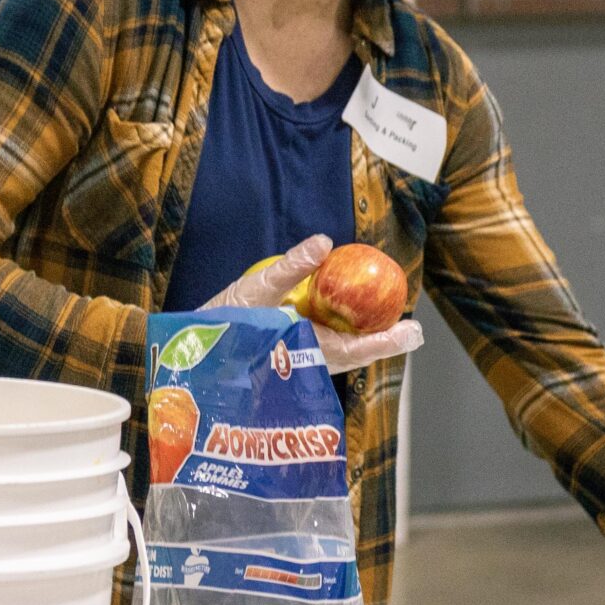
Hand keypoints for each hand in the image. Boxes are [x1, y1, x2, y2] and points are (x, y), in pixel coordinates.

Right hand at [198, 233, 423, 376]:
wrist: (191, 351)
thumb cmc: (220, 321)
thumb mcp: (255, 287)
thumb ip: (291, 266)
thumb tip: (324, 242)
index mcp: (302, 349)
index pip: (354, 349)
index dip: (384, 342)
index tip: (410, 332)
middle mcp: (305, 362)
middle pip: (354, 353)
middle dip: (383, 343)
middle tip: (413, 331)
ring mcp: (299, 362)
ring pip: (341, 353)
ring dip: (365, 340)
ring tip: (392, 328)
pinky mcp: (290, 358)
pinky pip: (325, 348)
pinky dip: (342, 336)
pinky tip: (350, 321)